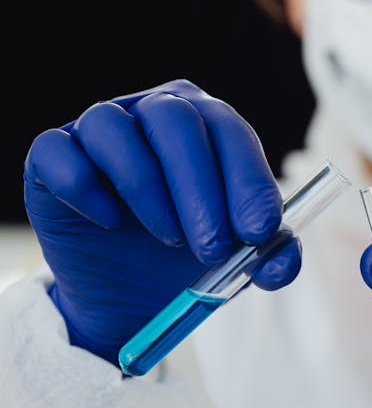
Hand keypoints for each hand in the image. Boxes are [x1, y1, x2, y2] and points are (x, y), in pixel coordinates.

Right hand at [24, 80, 300, 365]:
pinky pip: (60, 153)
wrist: (128, 294)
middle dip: (201, 190)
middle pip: (174, 121)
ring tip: (168, 238)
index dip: (247, 180)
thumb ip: (268, 257)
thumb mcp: (236, 262)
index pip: (229, 130)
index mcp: (205, 124)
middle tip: (212, 248)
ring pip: (113, 127)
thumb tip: (284, 260)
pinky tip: (110, 223)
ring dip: (146, 188)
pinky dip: (86, 188)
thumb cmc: (189, 258)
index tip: (259, 231)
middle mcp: (151, 112)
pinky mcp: (50, 158)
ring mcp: (98, 129)